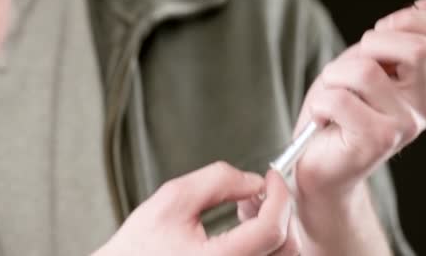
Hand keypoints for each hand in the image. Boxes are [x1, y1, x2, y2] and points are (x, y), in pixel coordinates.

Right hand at [94, 162, 297, 255]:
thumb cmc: (139, 246)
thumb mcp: (173, 200)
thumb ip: (217, 181)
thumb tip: (253, 181)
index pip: (270, 229)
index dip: (279, 195)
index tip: (271, 177)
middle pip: (285, 247)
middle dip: (281, 210)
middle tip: (261, 189)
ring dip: (276, 226)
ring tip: (250, 207)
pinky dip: (266, 243)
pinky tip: (246, 228)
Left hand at [263, 0, 425, 253]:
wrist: (316, 166)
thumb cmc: (335, 114)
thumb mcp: (361, 66)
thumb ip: (393, 39)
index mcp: (423, 83)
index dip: (409, 20)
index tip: (377, 35)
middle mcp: (423, 105)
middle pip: (414, 47)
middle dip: (366, 47)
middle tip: (347, 73)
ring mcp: (405, 124)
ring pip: (365, 70)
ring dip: (333, 77)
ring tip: (330, 99)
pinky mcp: (378, 140)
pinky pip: (339, 98)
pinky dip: (319, 103)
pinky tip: (323, 119)